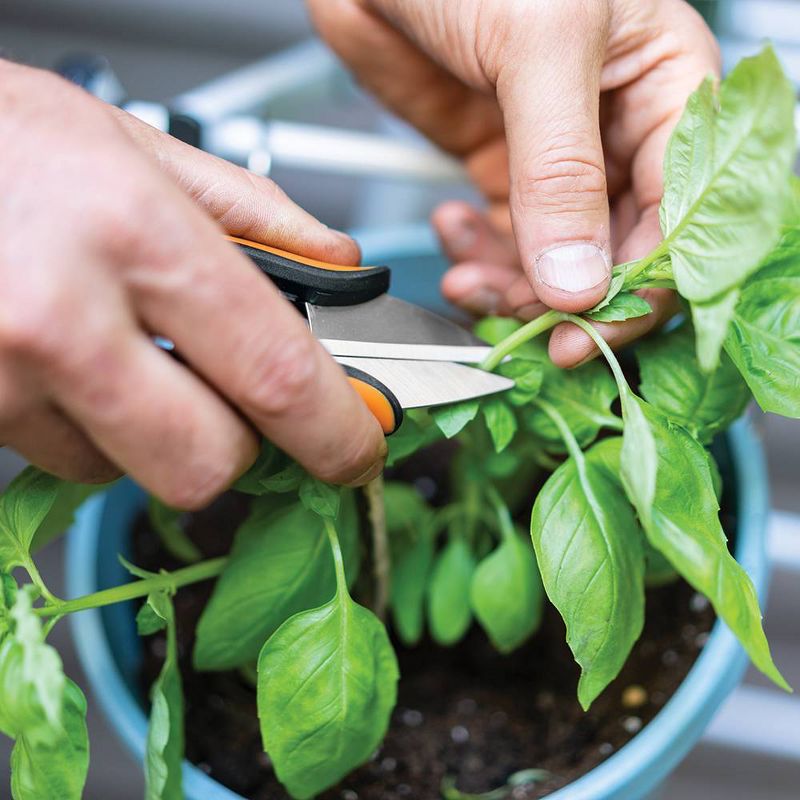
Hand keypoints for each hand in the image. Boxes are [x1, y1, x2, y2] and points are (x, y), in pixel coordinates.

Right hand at [0, 62, 384, 503]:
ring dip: (154, 433)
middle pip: (207, 462)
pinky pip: (64, 462)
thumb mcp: (138, 147)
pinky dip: (92, 431)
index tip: (358, 449)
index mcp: (133, 235)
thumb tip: (337, 267)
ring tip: (126, 353)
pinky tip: (75, 366)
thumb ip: (256, 217)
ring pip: (129, 472)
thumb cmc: (1, 141)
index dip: (336, 431)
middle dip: (239, 446)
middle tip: (234, 398)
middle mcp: (60, 317)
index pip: (275, 375)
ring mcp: (1, 378)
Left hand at [308, 0, 718, 364]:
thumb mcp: (542, 46)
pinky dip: (477, 253)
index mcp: (665, 89)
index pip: (682, 214)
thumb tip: (578, 278)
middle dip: (568, 298)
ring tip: (471, 282)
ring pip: (556, 257)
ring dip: (514, 286)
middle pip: (618, 249)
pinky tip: (454, 230)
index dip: (642, 284)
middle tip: (525, 327)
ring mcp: (554, 155)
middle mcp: (616, 131)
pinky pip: (503, 236)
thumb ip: (562, 169)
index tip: (588, 331)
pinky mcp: (498, 163)